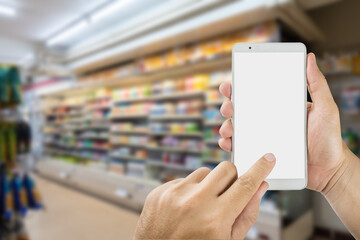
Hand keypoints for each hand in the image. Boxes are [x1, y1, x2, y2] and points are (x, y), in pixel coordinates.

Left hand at [135, 154, 275, 238]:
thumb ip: (247, 213)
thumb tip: (261, 186)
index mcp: (216, 219)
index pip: (245, 185)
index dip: (260, 169)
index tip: (268, 158)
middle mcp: (194, 202)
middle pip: (226, 169)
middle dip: (232, 178)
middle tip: (228, 194)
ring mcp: (174, 194)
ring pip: (205, 172)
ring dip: (209, 185)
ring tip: (201, 207)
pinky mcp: (160, 191)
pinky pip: (184, 180)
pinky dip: (189, 191)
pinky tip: (184, 208)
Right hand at [218, 53, 346, 192]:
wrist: (329, 169)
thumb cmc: (329, 137)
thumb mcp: (325, 108)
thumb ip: (317, 84)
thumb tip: (311, 58)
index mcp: (277, 107)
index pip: (254, 93)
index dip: (237, 88)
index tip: (229, 86)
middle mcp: (265, 121)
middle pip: (239, 110)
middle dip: (227, 106)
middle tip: (229, 108)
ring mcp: (261, 138)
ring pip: (235, 129)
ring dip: (226, 127)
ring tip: (230, 129)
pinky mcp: (260, 155)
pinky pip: (239, 149)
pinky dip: (229, 146)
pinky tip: (229, 144)